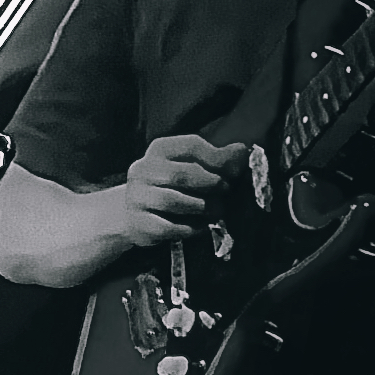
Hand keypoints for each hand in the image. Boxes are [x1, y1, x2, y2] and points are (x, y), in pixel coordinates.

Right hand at [122, 135, 251, 246]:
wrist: (132, 212)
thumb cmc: (168, 185)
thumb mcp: (187, 165)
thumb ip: (214, 158)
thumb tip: (242, 151)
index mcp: (159, 150)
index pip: (191, 145)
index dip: (217, 158)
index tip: (234, 171)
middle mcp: (143, 170)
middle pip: (182, 175)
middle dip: (211, 184)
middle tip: (225, 191)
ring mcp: (138, 198)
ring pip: (175, 202)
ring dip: (203, 207)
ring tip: (216, 210)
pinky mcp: (140, 223)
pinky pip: (171, 227)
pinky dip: (192, 228)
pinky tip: (202, 225)